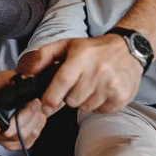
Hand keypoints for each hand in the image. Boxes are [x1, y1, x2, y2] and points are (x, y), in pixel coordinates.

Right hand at [0, 71, 47, 150]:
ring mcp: (2, 138)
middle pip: (2, 134)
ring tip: (37, 106)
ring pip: (17, 139)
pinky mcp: (16, 143)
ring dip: (32, 122)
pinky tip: (38, 116)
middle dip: (22, 119)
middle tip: (32, 103)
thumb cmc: (6, 87)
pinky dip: (36, 128)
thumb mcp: (2, 78)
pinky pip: (27, 142)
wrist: (17, 93)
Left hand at [28, 36, 142, 114]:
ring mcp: (111, 85)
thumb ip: (44, 56)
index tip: (45, 107)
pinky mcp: (121, 96)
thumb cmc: (92, 49)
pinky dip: (97, 104)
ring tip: (91, 85)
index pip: (63, 81)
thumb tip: (28, 74)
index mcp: (82, 56)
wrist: (127, 49)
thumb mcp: (67, 45)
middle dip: (70, 96)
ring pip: (85, 107)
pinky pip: (99, 111)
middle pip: (72, 100)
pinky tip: (101, 90)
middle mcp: (98, 70)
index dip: (51, 97)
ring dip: (84, 100)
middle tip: (77, 84)